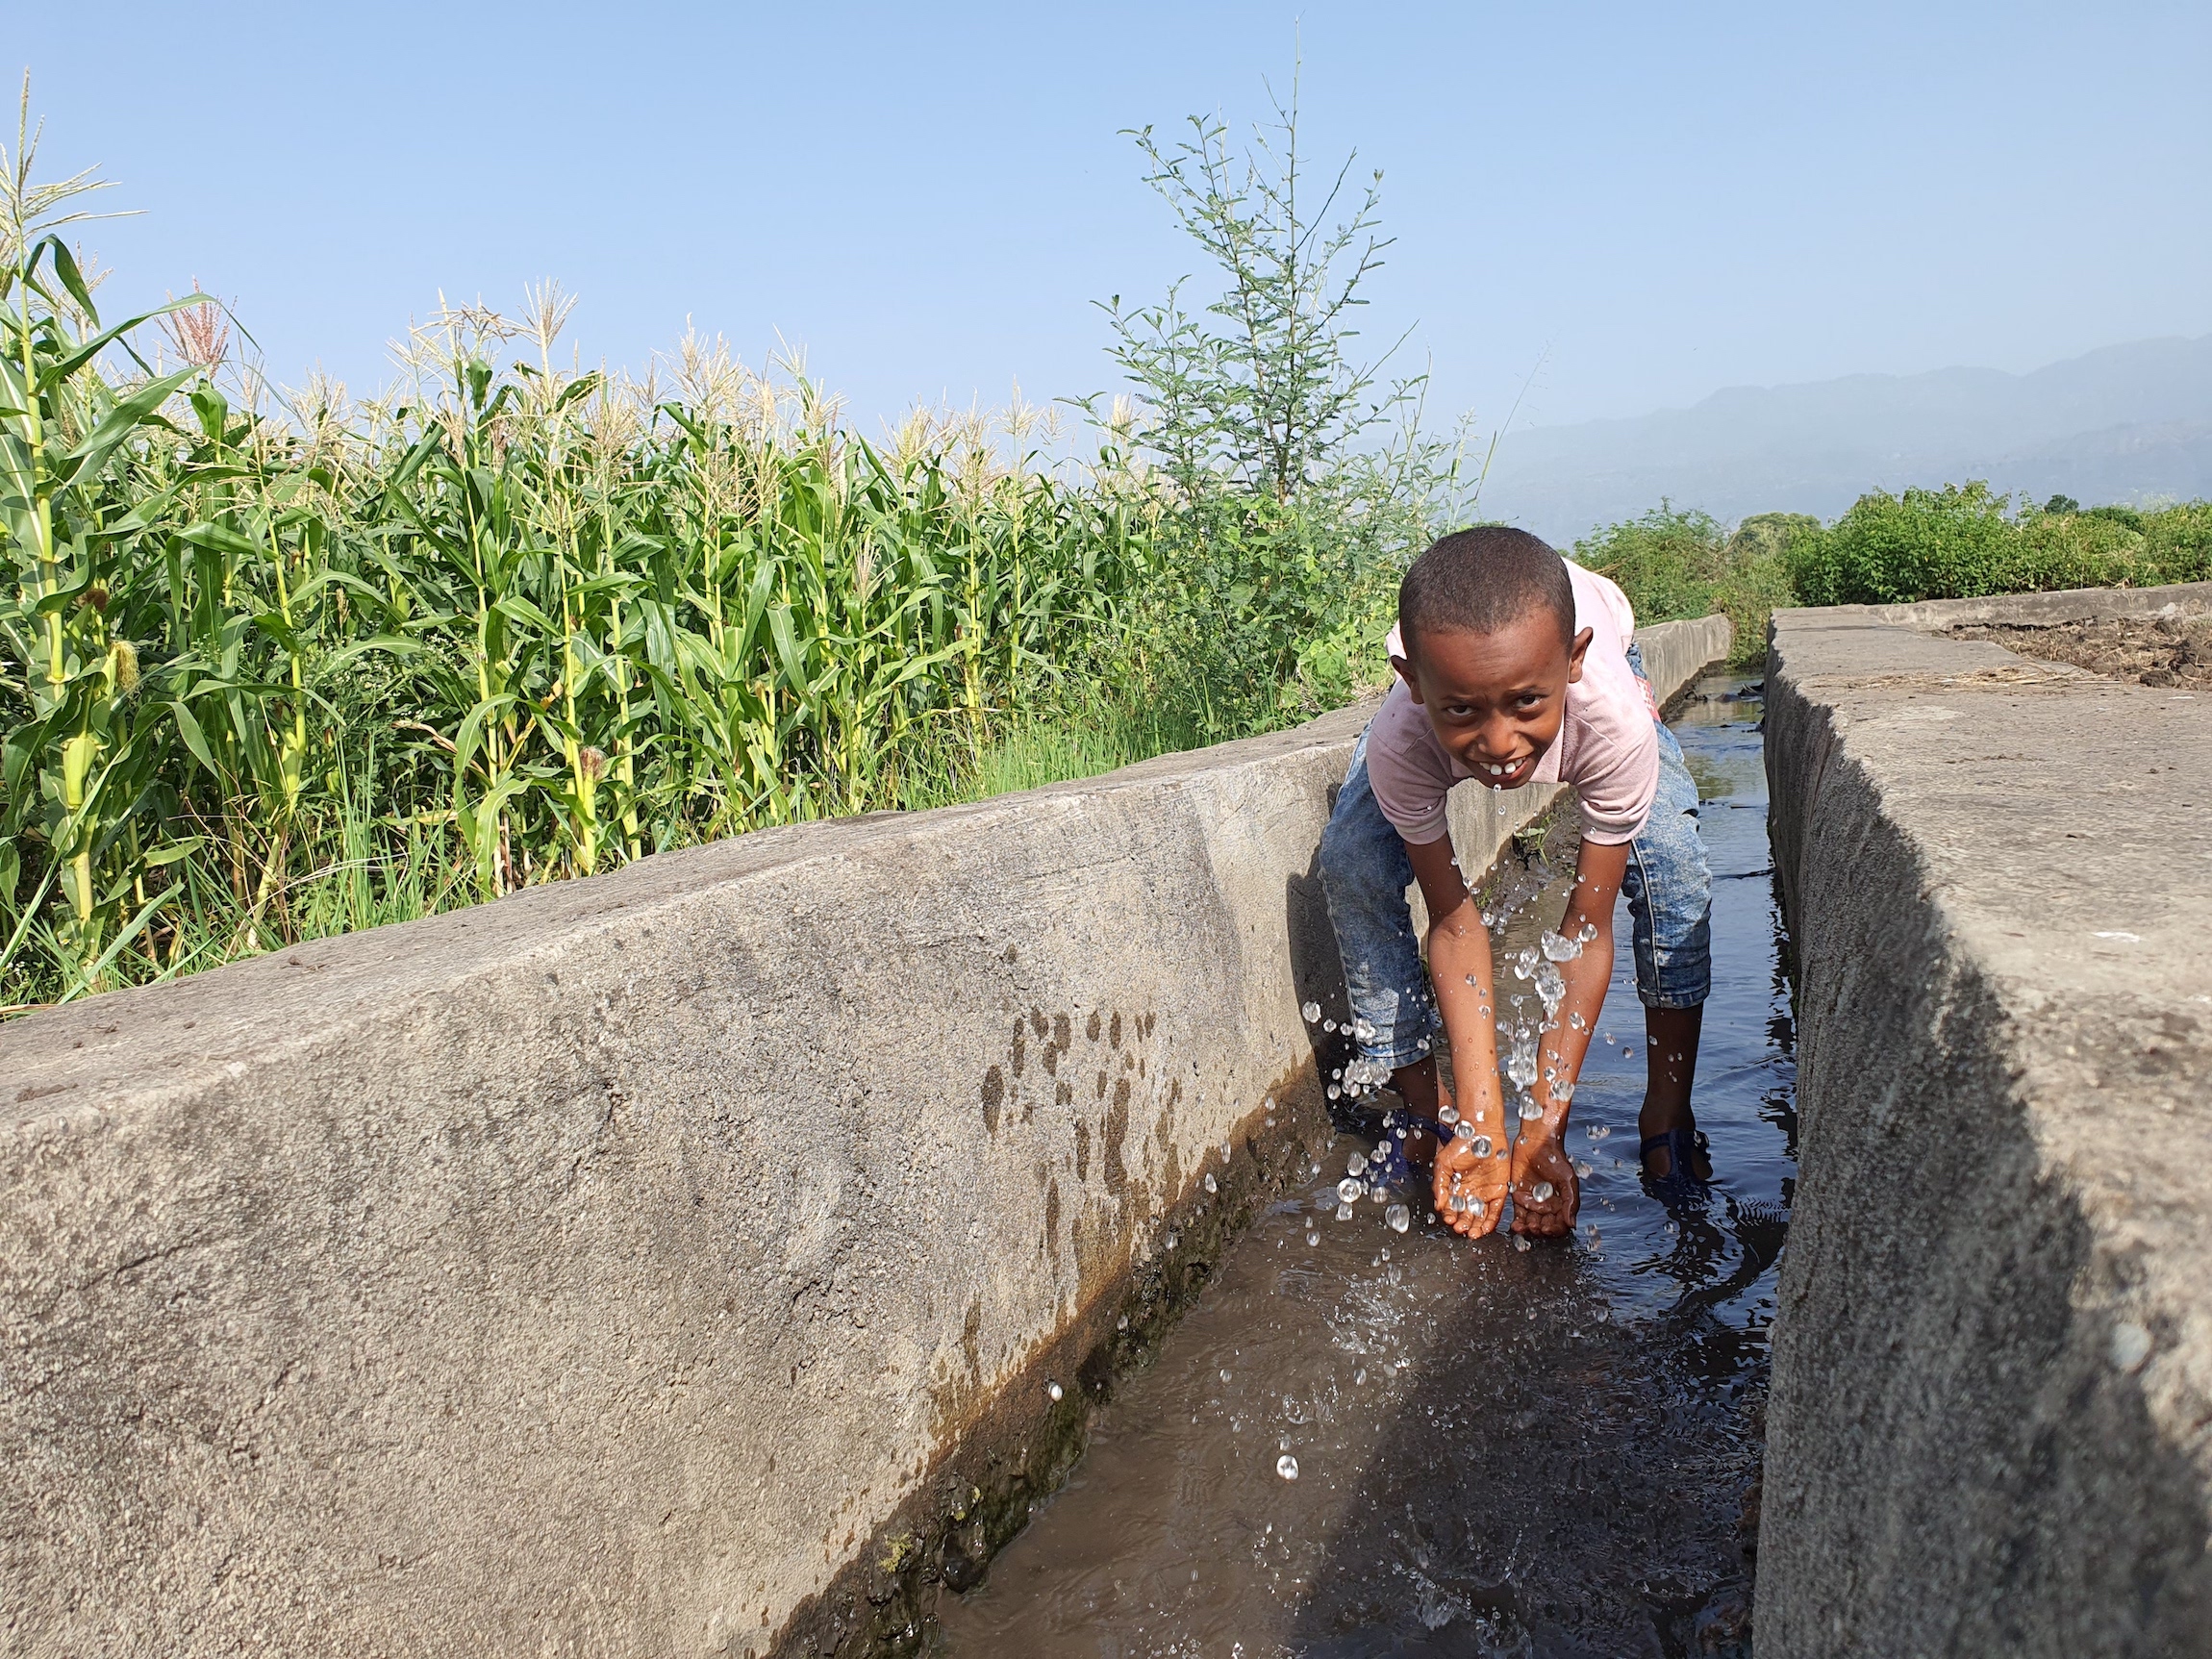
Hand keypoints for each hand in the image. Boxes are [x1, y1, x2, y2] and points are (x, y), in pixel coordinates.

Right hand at [1432, 1120, 1509, 1238]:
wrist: (1482, 1132)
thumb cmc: (1461, 1144)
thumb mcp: (1443, 1163)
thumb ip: (1439, 1185)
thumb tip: (1438, 1205)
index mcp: (1456, 1187)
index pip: (1452, 1208)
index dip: (1450, 1215)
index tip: (1449, 1220)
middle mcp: (1470, 1192)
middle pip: (1466, 1215)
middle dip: (1463, 1224)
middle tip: (1461, 1229)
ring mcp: (1485, 1192)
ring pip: (1481, 1216)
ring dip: (1476, 1226)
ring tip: (1473, 1233)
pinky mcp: (1499, 1191)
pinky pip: (1496, 1210)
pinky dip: (1491, 1220)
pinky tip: (1486, 1228)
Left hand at [1509, 1130, 1579, 1237]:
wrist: (1536, 1144)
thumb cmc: (1556, 1160)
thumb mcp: (1567, 1180)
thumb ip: (1570, 1202)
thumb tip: (1571, 1224)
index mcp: (1562, 1204)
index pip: (1560, 1225)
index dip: (1555, 1230)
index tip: (1548, 1228)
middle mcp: (1548, 1206)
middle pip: (1545, 1227)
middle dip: (1540, 1230)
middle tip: (1536, 1227)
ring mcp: (1533, 1203)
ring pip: (1531, 1224)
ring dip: (1528, 1230)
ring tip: (1524, 1228)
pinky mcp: (1519, 1198)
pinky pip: (1519, 1215)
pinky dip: (1517, 1223)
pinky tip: (1516, 1226)